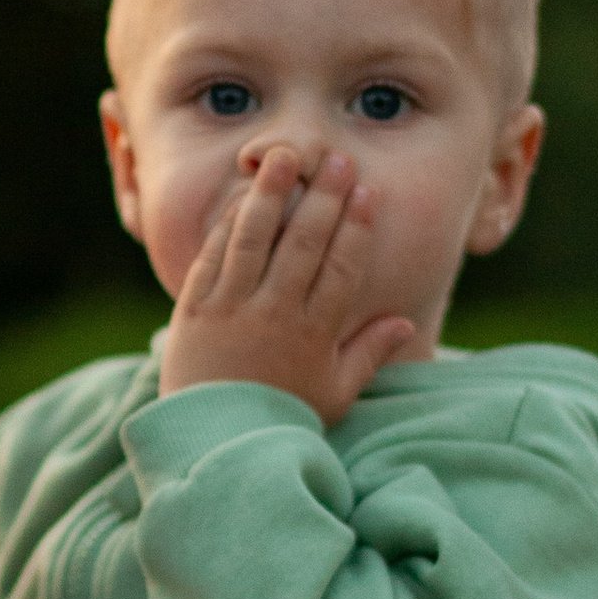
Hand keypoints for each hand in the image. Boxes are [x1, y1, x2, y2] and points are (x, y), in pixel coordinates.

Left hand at [160, 147, 416, 424]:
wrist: (212, 442)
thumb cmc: (280, 418)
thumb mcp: (333, 393)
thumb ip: (368, 355)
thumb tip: (403, 322)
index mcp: (313, 335)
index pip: (341, 269)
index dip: (356, 228)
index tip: (367, 193)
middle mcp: (274, 314)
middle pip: (304, 244)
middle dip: (323, 197)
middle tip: (338, 159)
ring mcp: (232, 308)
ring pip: (254, 239)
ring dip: (271, 193)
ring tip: (284, 156)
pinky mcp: (194, 308)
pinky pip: (214, 255)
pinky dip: (229, 222)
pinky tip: (243, 194)